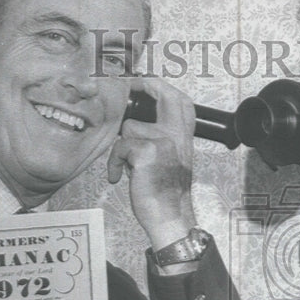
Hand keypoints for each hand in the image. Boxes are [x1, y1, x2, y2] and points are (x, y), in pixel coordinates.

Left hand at [107, 76, 196, 249]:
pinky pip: (120, 147)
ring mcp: (164, 142)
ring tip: (126, 165)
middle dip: (142, 86)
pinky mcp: (147, 153)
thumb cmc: (165, 192)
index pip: (179, 99)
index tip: (141, 82)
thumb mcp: (170, 159)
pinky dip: (115, 163)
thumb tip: (134, 123)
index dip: (159, 85)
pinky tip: (119, 176)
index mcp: (184, 136)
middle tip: (128, 89)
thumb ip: (160, 138)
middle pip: (163, 93)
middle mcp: (178, 135)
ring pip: (129, 128)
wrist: (170, 216)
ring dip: (121, 148)